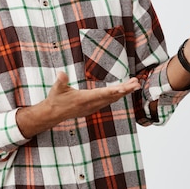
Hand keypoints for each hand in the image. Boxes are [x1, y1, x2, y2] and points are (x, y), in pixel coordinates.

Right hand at [17, 72, 139, 137]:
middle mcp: (91, 104)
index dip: (113, 91)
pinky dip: (117, 95)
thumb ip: (61, 81)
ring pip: (111, 99)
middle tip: (136, 83)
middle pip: (111, 96)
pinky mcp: (93, 107)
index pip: (101, 94)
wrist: (53, 114)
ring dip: (123, 92)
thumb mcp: (57, 89)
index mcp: (84, 99)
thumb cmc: (55, 99)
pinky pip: (108, 101)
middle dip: (124, 90)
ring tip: (135, 84)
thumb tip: (62, 74)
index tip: (124, 88)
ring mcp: (93, 107)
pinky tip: (124, 91)